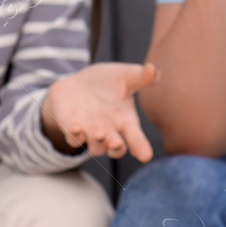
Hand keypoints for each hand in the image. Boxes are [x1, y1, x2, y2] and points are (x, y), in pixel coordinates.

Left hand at [40, 62, 158, 161]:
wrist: (78, 85)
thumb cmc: (106, 83)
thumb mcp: (125, 76)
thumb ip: (140, 77)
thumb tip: (153, 69)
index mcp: (125, 122)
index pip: (136, 139)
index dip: (141, 147)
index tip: (146, 156)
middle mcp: (109, 132)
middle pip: (116, 148)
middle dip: (116, 148)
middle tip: (117, 144)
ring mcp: (90, 134)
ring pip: (95, 148)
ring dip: (97, 143)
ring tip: (99, 134)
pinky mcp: (72, 131)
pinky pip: (74, 139)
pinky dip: (75, 136)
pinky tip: (76, 127)